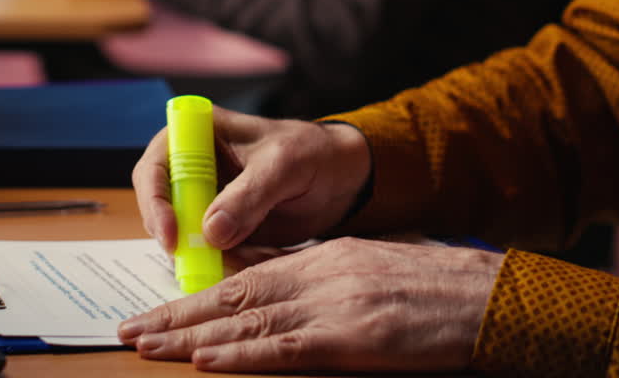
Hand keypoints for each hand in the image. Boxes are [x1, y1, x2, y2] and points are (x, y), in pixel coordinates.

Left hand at [118, 237, 504, 372]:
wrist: (488, 295)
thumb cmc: (438, 287)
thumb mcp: (373, 267)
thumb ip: (326, 277)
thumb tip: (282, 292)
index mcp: (325, 256)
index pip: (246, 276)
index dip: (197, 295)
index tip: (160, 309)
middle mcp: (319, 274)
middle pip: (232, 296)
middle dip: (176, 316)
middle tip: (129, 330)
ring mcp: (333, 305)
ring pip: (245, 321)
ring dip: (189, 337)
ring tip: (145, 346)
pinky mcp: (351, 339)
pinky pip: (283, 350)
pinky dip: (239, 356)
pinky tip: (204, 361)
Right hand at [132, 108, 370, 252]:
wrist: (340, 177)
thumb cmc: (310, 153)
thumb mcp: (283, 166)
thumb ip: (248, 196)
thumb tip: (210, 232)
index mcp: (195, 135)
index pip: (154, 168)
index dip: (154, 202)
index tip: (172, 236)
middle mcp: (190, 169)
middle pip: (159, 209)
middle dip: (174, 238)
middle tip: (197, 263)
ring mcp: (204, 202)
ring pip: (181, 237)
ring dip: (201, 256)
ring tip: (237, 261)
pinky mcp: (220, 229)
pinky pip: (208, 254)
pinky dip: (223, 265)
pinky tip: (253, 261)